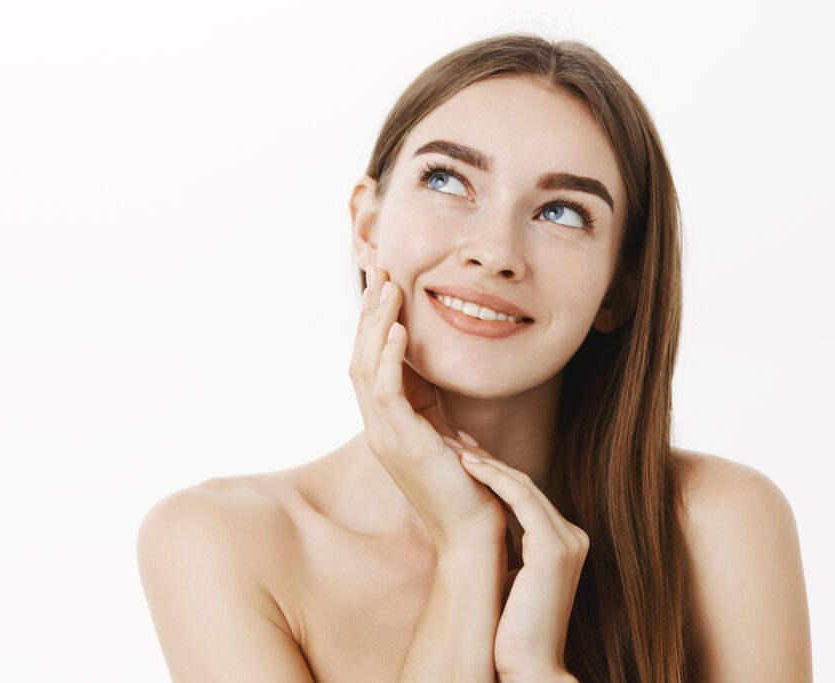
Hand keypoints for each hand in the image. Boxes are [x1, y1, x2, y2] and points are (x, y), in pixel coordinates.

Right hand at [349, 266, 506, 549]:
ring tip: (387, 288)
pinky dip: (391, 357)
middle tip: (378, 271)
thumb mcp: (451, 441)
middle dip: (370, 313)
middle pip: (360, 357)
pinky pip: (386, 390)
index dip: (375, 324)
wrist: (474, 537)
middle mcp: (379, 428)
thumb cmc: (470, 492)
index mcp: (389, 426)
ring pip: (367, 368)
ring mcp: (385, 436)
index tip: (385, 287)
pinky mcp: (402, 443)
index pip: (372, 364)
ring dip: (377, 325)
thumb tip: (443, 391)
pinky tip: (401, 329)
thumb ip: (438, 414)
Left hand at [449, 434, 587, 679]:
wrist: (529, 666)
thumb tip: (477, 526)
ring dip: (485, 463)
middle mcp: (572, 536)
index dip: (493, 470)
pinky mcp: (555, 548)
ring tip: (452, 446)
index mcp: (562, 541)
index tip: (462, 452)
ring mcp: (568, 541)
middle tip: (453, 438)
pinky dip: (494, 479)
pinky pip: (522, 500)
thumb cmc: (511, 628)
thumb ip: (507, 548)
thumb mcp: (510, 575)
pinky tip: (468, 466)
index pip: (525, 494)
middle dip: (486, 459)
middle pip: (524, 485)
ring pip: (523, 486)